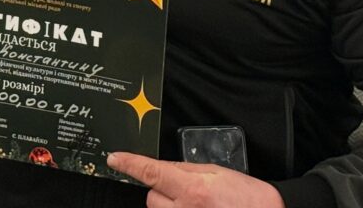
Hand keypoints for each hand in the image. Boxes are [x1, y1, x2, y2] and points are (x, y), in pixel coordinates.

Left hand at [107, 153, 284, 207]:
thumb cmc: (248, 198)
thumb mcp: (217, 173)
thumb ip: (186, 171)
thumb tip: (163, 169)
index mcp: (193, 189)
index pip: (151, 172)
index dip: (130, 163)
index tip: (114, 158)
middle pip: (152, 197)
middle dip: (162, 191)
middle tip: (186, 191)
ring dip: (169, 206)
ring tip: (195, 205)